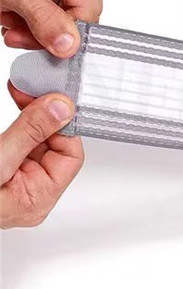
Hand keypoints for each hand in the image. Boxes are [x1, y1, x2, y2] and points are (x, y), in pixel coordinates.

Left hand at [0, 0, 103, 57]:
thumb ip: (41, 18)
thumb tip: (69, 45)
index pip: (88, 11)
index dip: (63, 33)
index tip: (35, 41)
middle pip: (82, 12)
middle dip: (46, 26)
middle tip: (15, 26)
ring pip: (75, 12)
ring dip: (42, 21)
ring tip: (15, 12)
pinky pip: (71, 3)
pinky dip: (46, 11)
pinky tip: (27, 5)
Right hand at [1, 88, 82, 227]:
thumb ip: (29, 133)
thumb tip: (60, 109)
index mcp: (37, 198)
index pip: (70, 155)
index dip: (63, 125)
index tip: (51, 98)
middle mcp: (31, 195)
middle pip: (55, 147)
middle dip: (44, 116)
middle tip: (30, 90)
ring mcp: (15, 184)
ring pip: (36, 142)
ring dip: (30, 117)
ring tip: (21, 93)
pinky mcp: (1, 173)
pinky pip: (19, 145)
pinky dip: (17, 126)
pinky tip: (15, 106)